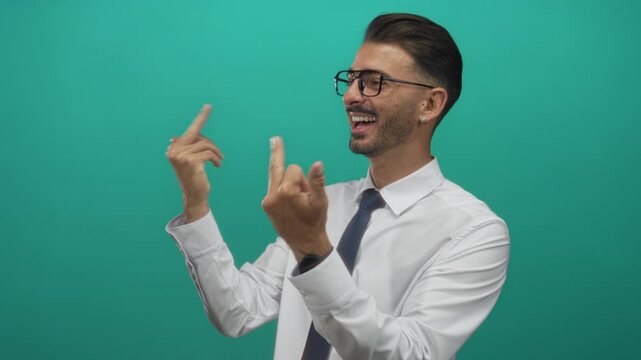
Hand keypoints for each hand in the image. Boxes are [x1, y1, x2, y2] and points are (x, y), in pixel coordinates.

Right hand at [166, 104, 223, 221]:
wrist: (194, 196)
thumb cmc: (194, 177)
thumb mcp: (190, 160)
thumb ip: (189, 146)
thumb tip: (189, 133)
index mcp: (173, 148)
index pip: (189, 131)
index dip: (200, 118)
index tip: (208, 106)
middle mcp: (174, 150)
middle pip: (197, 134)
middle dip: (208, 133)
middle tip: (216, 138)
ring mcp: (181, 156)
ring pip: (205, 144)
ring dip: (215, 152)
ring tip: (219, 161)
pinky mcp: (191, 162)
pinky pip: (209, 153)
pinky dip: (216, 158)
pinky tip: (217, 165)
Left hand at [261, 137, 331, 261]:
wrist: (305, 243)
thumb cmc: (315, 222)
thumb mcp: (320, 201)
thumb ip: (317, 181)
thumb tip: (317, 163)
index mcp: (287, 192)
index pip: (293, 169)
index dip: (304, 179)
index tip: (308, 192)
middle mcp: (273, 195)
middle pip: (276, 168)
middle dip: (277, 153)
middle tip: (275, 138)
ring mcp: (267, 201)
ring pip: (276, 179)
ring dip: (287, 182)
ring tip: (298, 199)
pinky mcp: (266, 206)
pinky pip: (273, 188)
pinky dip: (282, 189)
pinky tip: (290, 201)